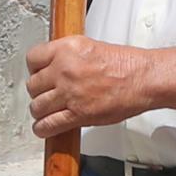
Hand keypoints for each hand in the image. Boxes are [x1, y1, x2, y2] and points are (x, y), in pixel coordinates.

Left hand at [23, 36, 151, 138]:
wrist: (143, 79)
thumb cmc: (125, 64)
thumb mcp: (90, 47)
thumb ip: (68, 56)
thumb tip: (52, 66)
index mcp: (67, 48)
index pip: (32, 58)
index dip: (34, 69)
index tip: (38, 74)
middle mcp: (65, 69)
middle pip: (32, 85)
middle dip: (38, 91)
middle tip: (47, 94)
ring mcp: (69, 92)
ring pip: (37, 106)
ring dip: (40, 111)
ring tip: (47, 111)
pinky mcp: (77, 114)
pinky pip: (48, 125)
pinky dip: (43, 129)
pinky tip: (45, 128)